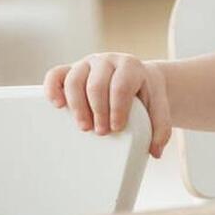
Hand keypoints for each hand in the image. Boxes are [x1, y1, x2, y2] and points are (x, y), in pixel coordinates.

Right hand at [44, 53, 171, 158]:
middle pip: (97, 84)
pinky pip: (55, 74)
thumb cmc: (145, 95)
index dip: (117, 108)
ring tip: (84, 127)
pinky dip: (53, 89)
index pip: (121, 86)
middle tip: (101, 132)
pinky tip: (57, 105)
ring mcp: (87, 64)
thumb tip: (155, 152)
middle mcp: (107, 61)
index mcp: (130, 66)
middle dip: (98, 111)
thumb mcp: (159, 107)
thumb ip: (161, 127)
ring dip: (77, 106)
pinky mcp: (71, 69)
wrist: (138, 77)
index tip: (116, 127)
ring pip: (74, 79)